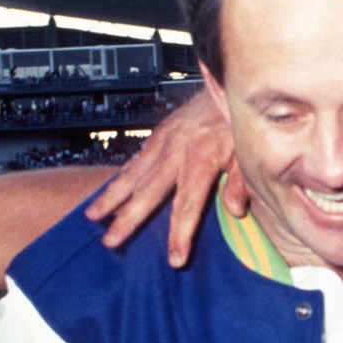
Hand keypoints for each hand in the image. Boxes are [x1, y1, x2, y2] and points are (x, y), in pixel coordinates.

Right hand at [83, 92, 245, 265]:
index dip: (180, 234)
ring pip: (133, 174)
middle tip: (111, 241)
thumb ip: (242, 182)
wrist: (227, 83)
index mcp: (201, 157)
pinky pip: (135, 160)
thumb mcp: (249, 151)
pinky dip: (119, 178)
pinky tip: (107, 192)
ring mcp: (164, 142)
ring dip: (112, 198)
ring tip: (92, 217)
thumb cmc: (240, 120)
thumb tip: (236, 210)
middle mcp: (176, 151)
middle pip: (149, 192)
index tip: (174, 259)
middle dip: (129, 220)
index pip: (188, 204)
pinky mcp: (158, 135)